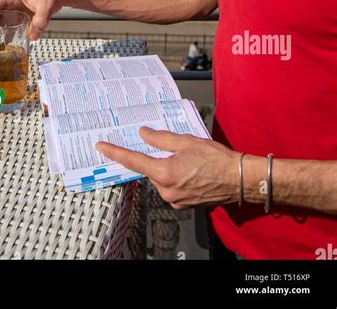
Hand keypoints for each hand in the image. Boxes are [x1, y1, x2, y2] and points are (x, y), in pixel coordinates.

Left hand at [96, 128, 238, 209]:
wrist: (238, 179)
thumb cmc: (216, 159)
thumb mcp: (186, 141)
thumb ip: (160, 138)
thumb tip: (143, 134)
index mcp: (164, 173)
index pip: (133, 161)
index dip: (115, 152)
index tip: (101, 147)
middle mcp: (166, 190)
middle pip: (149, 170)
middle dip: (154, 158)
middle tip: (173, 149)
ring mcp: (174, 200)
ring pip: (160, 179)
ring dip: (166, 167)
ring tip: (188, 159)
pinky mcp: (183, 204)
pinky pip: (170, 187)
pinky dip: (174, 177)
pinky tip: (190, 170)